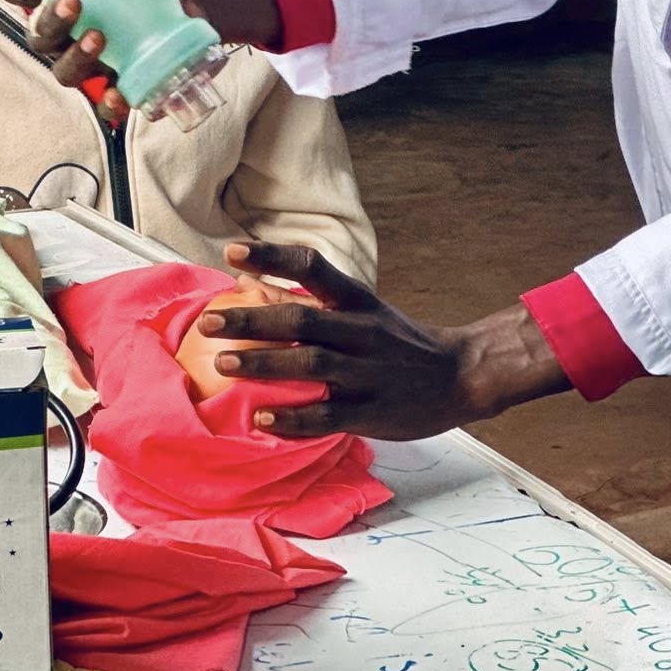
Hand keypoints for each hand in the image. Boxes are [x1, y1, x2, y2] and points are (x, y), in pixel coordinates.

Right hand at [0, 0, 189, 123]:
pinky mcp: (118, 85)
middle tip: (73, 1)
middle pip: (36, 35)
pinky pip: (102, 106)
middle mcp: (62, 34)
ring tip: (98, 36)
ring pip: (63, 71)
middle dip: (49, 20)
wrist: (189, 2)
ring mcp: (88, 63)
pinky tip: (117, 93)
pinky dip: (107, 103)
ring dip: (74, 56)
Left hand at [201, 242, 572, 441]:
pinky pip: (328, 416)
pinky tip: (262, 419)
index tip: (232, 251)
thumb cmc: (400, 343)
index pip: (312, 267)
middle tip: (208, 321)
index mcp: (358, 302)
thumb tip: (252, 286)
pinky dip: (294, 418)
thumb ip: (317, 303)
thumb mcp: (366, 310)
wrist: (461, 375)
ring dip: (265, 365)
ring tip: (222, 365)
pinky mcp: (373, 412)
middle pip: (302, 321)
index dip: (271, 256)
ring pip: (311, 366)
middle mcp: (361, 332)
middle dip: (253, 320)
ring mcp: (368, 373)